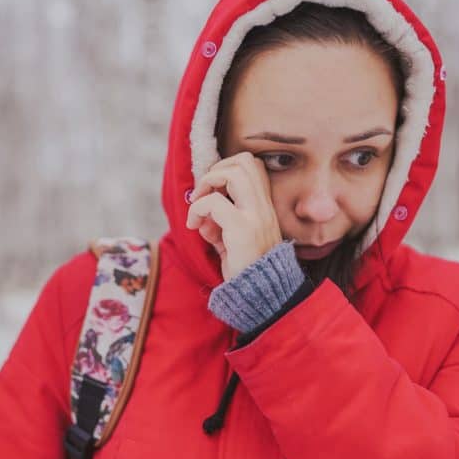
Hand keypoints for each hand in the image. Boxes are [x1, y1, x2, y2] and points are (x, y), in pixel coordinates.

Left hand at [185, 152, 282, 280]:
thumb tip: (201, 219)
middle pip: (245, 161)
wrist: (262, 296)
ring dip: (208, 182)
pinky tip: (194, 226)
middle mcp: (264, 207)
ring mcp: (256, 216)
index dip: (228, 168)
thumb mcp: (231, 242)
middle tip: (203, 194)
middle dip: (216, 170)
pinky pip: (214, 203)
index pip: (255, 165)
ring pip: (234, 172)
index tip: (213, 190)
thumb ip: (218, 226)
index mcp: (264, 207)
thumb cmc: (246, 271)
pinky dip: (197, 209)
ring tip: (198, 206)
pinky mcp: (242, 229)